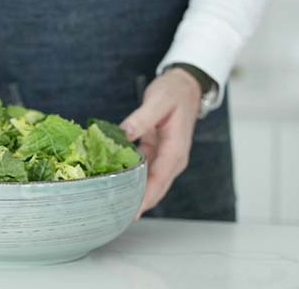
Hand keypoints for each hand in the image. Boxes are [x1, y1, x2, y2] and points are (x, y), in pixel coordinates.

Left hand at [120, 68, 201, 218]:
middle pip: (155, 187)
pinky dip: (131, 176)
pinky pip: (143, 170)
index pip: (160, 179)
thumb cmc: (174, 92)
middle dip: (138, 202)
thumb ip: (141, 118)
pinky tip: (114, 180)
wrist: (185, 86)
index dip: (146, 197)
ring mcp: (165, 157)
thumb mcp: (158, 101)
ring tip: (112, 203)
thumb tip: (124, 133)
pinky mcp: (156, 152)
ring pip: (149, 181)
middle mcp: (173, 158)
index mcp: (176, 150)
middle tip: (115, 213)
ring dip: (133, 191)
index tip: (132, 212)